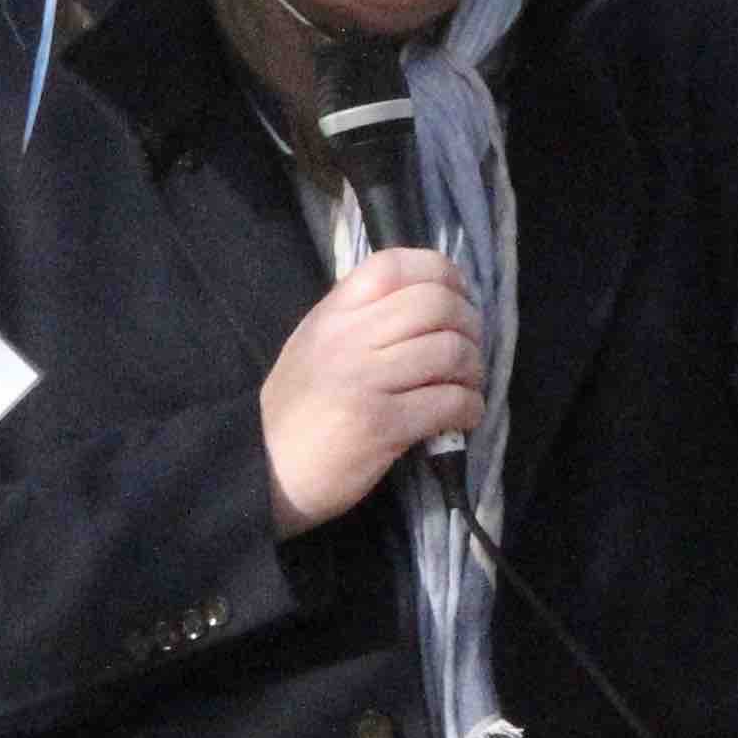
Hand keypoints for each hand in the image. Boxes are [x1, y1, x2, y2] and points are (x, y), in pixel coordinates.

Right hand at [261, 248, 482, 536]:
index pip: (394, 265)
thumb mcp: (316, 346)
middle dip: (470, 326)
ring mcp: (365, 381)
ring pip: (450, 351)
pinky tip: (462, 417)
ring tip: (465, 387)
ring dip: (473, 371)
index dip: (440, 273)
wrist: (263, 472)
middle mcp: (347, 339)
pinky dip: (470, 408)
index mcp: (332, 314)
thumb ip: (361, 319)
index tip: (458, 296)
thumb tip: (431, 301)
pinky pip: (449, 401)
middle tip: (469, 351)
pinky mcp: (382, 425)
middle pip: (435, 304)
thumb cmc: (298, 411)